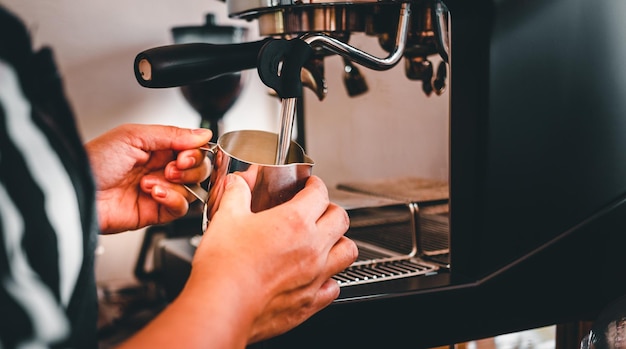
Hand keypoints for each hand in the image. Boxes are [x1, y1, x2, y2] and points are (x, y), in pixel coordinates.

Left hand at [85, 124, 211, 233]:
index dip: (195, 153)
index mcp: (156, 148)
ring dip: (177, 184)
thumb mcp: (134, 136)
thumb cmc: (94, 161)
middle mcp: (160, 169)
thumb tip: (202, 134)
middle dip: (190, 169)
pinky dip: (174, 200)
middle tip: (172, 168)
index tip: (185, 154)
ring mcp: (159, 191)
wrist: (77, 190)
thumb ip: (172, 134)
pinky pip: (180, 209)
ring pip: (193, 189)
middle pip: (198, 170)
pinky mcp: (155, 212)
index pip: (192, 149)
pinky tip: (155, 193)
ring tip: (151, 182)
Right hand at [189, 174, 357, 343]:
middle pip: (341, 219)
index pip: (320, 194)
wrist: (222, 306)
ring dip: (340, 242)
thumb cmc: (225, 266)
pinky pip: (334, 287)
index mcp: (295, 221)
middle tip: (319, 210)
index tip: (311, 186)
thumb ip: (236, 194)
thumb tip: (236, 184)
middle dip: (332, 209)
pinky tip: (318, 277)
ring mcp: (315, 276)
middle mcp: (313, 247)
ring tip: (328, 240)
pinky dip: (330, 279)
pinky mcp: (310, 302)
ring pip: (348, 252)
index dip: (316, 185)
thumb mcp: (226, 218)